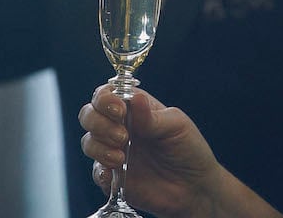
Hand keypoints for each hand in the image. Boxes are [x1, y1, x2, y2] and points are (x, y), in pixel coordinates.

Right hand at [79, 84, 222, 217]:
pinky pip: (95, 171)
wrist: (194, 187)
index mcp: (137, 109)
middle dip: (98, 122)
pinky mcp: (112, 176)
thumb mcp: (177, 126)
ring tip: (121, 157)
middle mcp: (121, 127)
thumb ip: (152, 116)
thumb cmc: (190, 150)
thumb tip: (135, 97)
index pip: (108, 94)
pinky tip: (115, 173)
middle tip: (123, 136)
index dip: (106, 98)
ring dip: (99, 147)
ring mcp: (114, 151)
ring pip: (88, 142)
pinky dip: (100, 170)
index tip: (118, 110)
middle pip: (89, 115)